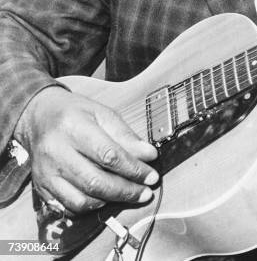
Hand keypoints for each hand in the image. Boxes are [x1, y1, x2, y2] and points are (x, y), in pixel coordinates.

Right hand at [14, 87, 158, 214]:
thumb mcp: (103, 113)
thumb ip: (126, 135)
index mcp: (73, 127)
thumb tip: (149, 156)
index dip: (133, 169)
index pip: (108, 155)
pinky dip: (91, 207)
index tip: (151, 176)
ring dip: (112, 201)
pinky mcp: (42, 187)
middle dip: (126, 191)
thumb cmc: (76, 113)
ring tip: (130, 194)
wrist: (40, 117)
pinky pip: (69, 208)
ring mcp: (46, 172)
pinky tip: (106, 198)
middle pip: (96, 181)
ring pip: (82, 199)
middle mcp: (56, 152)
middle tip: (146, 192)